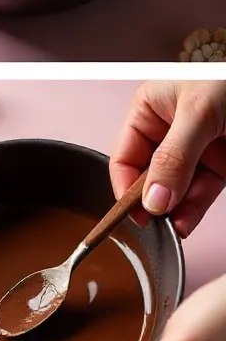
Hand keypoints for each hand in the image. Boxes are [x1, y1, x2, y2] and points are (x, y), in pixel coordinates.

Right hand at [109, 80, 225, 237]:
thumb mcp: (198, 112)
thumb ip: (173, 157)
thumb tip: (152, 199)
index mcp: (149, 111)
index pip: (124, 157)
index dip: (125, 186)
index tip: (132, 211)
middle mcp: (167, 133)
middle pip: (148, 178)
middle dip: (151, 202)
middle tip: (154, 224)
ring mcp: (193, 152)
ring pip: (175, 191)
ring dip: (173, 212)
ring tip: (172, 229)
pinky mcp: (218, 165)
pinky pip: (199, 194)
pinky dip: (192, 211)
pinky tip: (185, 223)